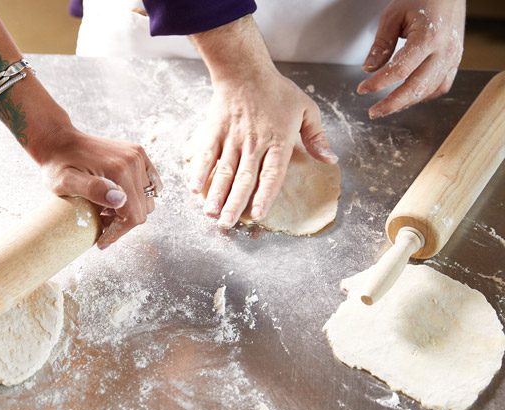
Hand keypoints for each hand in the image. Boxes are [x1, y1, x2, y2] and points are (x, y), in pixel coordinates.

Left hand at [29, 125, 161, 248]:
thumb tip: (120, 200)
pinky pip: (150, 183)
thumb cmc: (58, 165)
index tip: (102, 241)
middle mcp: (133, 160)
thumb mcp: (66, 182)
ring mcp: (137, 155)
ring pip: (147, 198)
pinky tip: (117, 198)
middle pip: (143, 209)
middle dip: (123, 222)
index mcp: (120, 169)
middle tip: (100, 224)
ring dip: (130, 210)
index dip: (119, 232)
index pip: (134, 214)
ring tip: (106, 211)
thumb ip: (92, 190)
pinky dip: (138, 196)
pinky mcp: (137, 154)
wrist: (58, 141)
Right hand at [187, 15, 336, 228]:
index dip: (264, 196)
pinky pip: (206, 155)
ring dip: (216, 194)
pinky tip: (194, 188)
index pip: (271, 174)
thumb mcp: (306, 109)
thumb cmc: (276, 90)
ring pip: (224, 172)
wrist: (244, 71)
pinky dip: (199, 171)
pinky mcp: (214, 133)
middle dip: (234, 204)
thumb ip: (317, 137)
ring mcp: (232, 139)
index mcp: (278, 141)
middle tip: (228, 225)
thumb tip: (330, 160)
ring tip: (210, 214)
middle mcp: (254, 144)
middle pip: (243, 179)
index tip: (257, 214)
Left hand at [357, 0, 464, 118]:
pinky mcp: (456, 60)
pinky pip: (442, 85)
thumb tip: (368, 69)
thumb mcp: (393, 16)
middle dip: (392, 104)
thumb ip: (381, 44)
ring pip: (430, 90)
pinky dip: (424, 95)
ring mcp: (453, 57)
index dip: (379, 83)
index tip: (362, 90)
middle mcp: (444, 50)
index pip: (400, 70)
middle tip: (373, 113)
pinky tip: (407, 97)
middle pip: (417, 87)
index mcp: (428, 37)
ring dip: (407, 102)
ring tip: (386, 107)